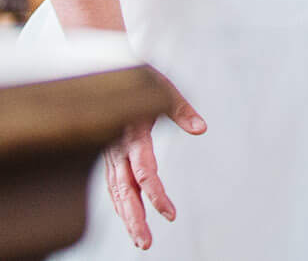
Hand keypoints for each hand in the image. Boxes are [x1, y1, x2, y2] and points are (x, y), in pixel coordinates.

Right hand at [105, 75, 206, 249]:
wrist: (107, 65)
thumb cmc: (136, 76)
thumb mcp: (162, 88)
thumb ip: (181, 109)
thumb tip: (200, 127)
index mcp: (131, 132)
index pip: (143, 171)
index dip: (156, 195)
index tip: (170, 214)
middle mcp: (116, 147)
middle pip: (124, 190)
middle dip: (134, 218)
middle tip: (146, 242)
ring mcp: (109, 153)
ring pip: (116, 191)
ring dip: (126, 216)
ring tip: (140, 239)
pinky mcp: (108, 155)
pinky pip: (112, 184)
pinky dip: (119, 203)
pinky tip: (127, 217)